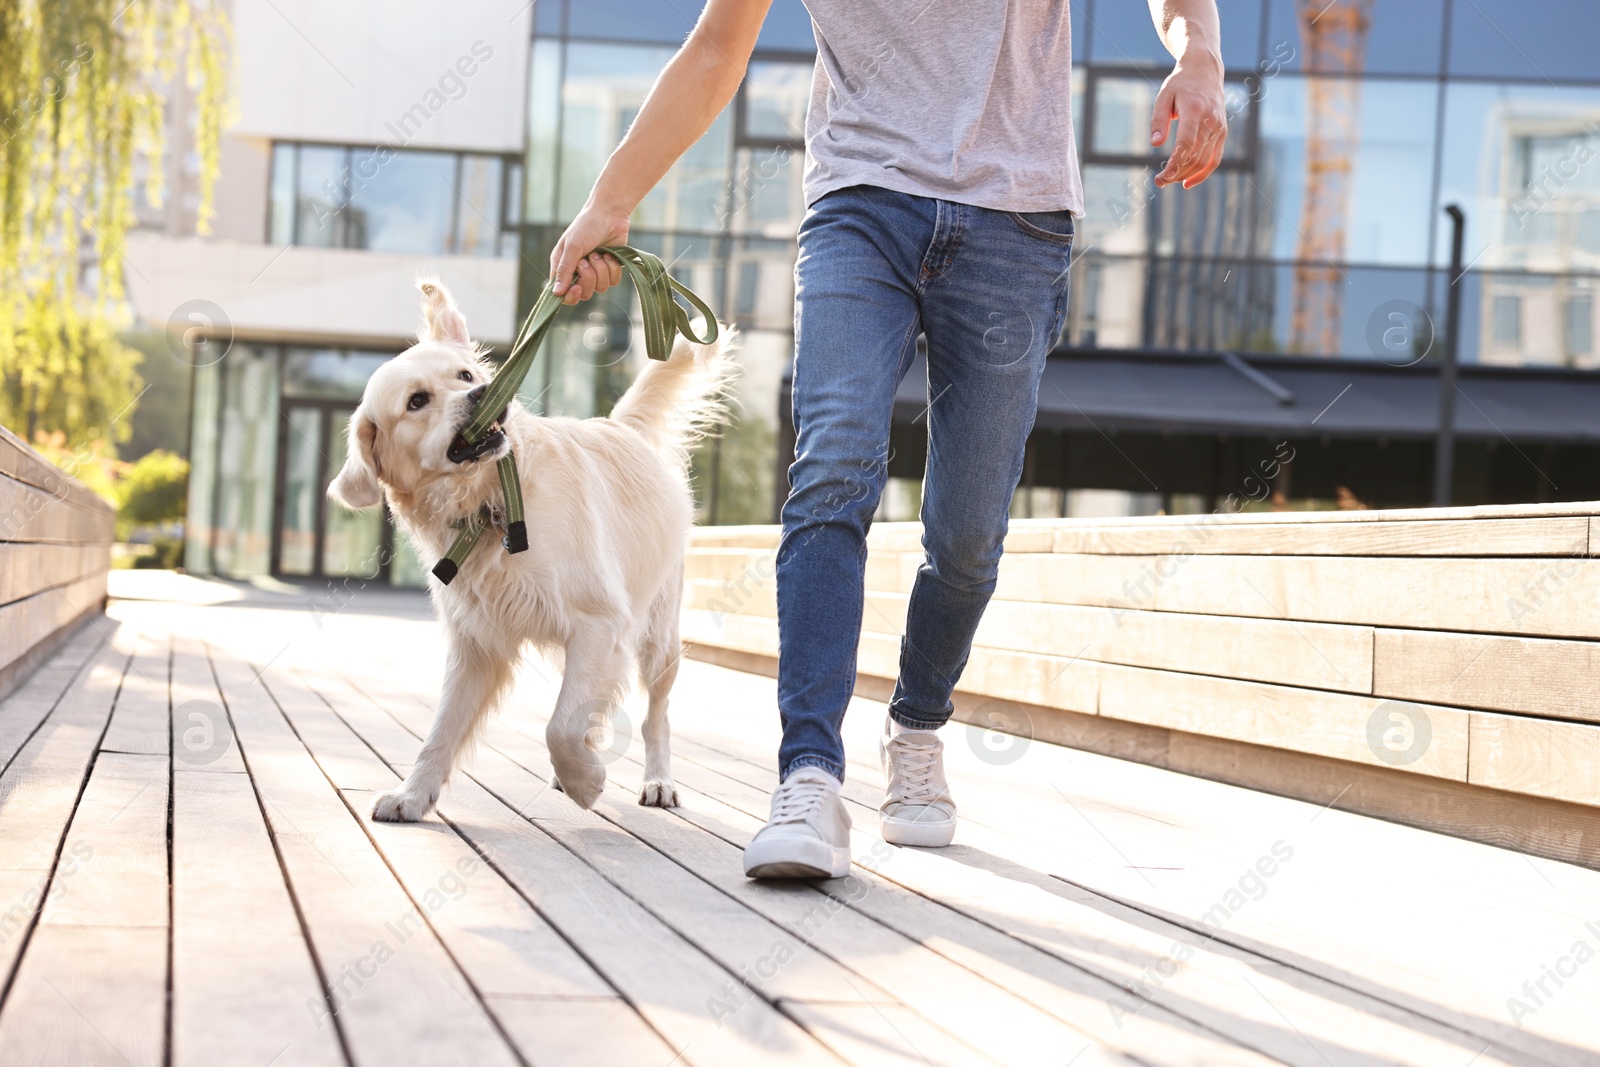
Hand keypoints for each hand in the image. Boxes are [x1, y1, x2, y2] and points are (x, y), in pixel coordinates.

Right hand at [550, 203, 629, 303]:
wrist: (610, 214)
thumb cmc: (586, 226)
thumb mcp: (572, 247)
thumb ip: (565, 270)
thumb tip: (556, 293)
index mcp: (563, 266)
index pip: (563, 294)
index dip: (571, 295)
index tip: (577, 287)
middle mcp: (578, 272)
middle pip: (584, 294)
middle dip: (589, 277)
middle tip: (588, 259)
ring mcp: (595, 271)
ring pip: (600, 288)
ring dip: (601, 270)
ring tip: (598, 253)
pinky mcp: (610, 269)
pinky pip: (613, 281)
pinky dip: (613, 268)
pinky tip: (609, 254)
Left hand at [1150, 52, 1227, 188]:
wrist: (1205, 70)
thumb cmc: (1180, 84)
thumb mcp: (1163, 96)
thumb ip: (1158, 120)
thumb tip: (1155, 144)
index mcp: (1195, 110)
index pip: (1186, 144)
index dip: (1174, 165)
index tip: (1161, 178)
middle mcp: (1210, 120)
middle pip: (1195, 156)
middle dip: (1176, 174)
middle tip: (1159, 182)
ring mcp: (1219, 127)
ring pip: (1204, 161)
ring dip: (1186, 175)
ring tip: (1169, 181)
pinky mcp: (1223, 132)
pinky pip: (1215, 159)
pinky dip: (1203, 173)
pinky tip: (1187, 182)